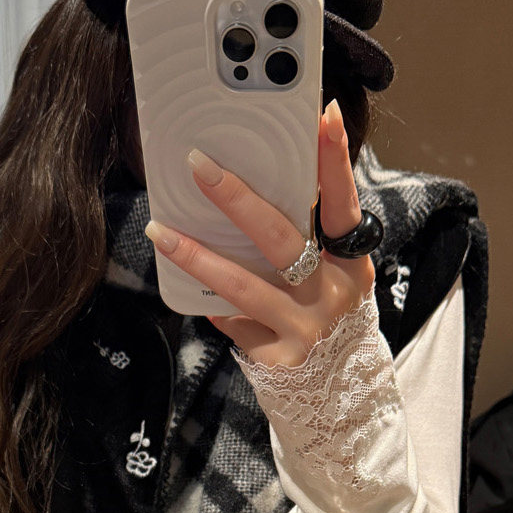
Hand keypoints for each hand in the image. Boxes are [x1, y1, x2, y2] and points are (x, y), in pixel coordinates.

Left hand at [143, 98, 374, 367]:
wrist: (340, 398)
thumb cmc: (328, 321)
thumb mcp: (334, 280)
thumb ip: (307, 244)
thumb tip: (248, 194)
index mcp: (351, 265)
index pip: (344, 205)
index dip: (336, 161)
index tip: (325, 114)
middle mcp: (332, 295)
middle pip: (280, 238)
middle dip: (237, 199)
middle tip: (201, 166)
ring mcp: (305, 330)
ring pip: (241, 284)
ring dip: (196, 256)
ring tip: (161, 231)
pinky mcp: (278, 360)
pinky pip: (234, 323)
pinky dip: (216, 309)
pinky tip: (201, 299)